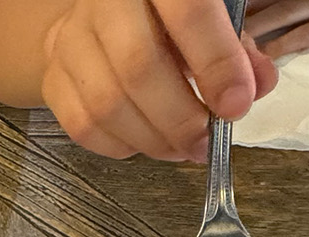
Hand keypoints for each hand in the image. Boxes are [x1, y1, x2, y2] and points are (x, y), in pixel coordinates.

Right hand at [39, 0, 280, 161]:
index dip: (217, 64)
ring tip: (182, 149)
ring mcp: (72, 40)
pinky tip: (146, 142)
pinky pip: (81, 125)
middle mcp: (105, 2)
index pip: (188, 13)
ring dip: (152, 140)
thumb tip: (255, 87)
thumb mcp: (211, 13)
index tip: (236, 106)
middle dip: (181, 119)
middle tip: (207, 143)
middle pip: (138, 68)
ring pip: (106, 105)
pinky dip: (120, 146)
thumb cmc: (166, 16)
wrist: (104, 14)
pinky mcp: (53, 76)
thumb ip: (237, 47)